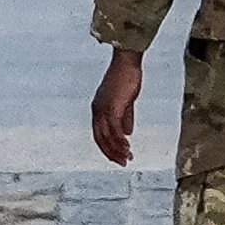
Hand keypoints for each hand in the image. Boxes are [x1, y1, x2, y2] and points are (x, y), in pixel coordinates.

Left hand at [89, 47, 143, 166]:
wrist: (127, 61)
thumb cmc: (126, 76)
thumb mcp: (125, 100)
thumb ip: (126, 117)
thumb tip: (127, 133)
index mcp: (97, 108)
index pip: (99, 133)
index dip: (107, 146)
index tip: (117, 155)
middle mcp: (97, 111)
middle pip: (100, 138)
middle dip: (111, 153)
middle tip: (122, 163)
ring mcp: (103, 110)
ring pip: (108, 137)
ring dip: (117, 149)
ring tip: (127, 158)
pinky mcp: (112, 108)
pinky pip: (115, 130)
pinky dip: (120, 141)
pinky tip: (128, 147)